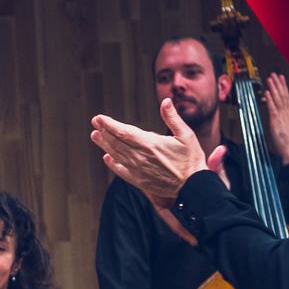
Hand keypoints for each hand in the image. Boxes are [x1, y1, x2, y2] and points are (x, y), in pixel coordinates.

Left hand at [90, 99, 208, 202]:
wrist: (193, 187)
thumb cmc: (191, 160)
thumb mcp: (186, 135)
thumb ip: (172, 118)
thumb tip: (165, 101)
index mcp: (151, 144)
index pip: (123, 132)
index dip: (109, 124)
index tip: (99, 118)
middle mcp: (140, 158)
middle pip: (116, 143)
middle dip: (104, 132)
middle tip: (95, 123)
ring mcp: (138, 170)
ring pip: (116, 155)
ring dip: (105, 145)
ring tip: (96, 135)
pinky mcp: (139, 181)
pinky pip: (121, 171)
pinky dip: (113, 164)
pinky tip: (107, 158)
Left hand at [261, 73, 288, 164]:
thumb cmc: (286, 142)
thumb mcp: (282, 129)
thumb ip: (279, 121)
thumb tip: (275, 117)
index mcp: (288, 115)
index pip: (286, 97)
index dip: (283, 87)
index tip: (281, 79)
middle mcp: (286, 113)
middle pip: (282, 95)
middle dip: (278, 84)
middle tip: (274, 74)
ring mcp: (281, 117)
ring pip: (278, 99)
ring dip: (274, 88)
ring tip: (270, 79)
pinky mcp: (276, 122)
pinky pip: (272, 108)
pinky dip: (270, 100)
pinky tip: (267, 92)